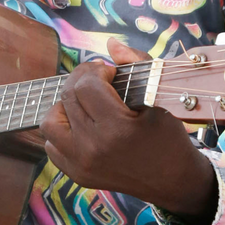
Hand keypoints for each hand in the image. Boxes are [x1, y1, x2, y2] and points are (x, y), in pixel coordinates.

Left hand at [39, 39, 217, 224]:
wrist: (173, 181)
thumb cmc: (169, 138)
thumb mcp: (159, 98)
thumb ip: (136, 64)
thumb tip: (111, 44)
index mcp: (116, 129)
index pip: (87, 86)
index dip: (97, 71)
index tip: (111, 72)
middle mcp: (93, 148)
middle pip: (68, 98)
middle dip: (82, 81)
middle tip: (99, 80)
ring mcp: (81, 164)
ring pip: (50, 121)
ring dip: (65, 106)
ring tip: (85, 104)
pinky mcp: (76, 174)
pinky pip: (51, 144)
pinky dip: (62, 130)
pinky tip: (81, 125)